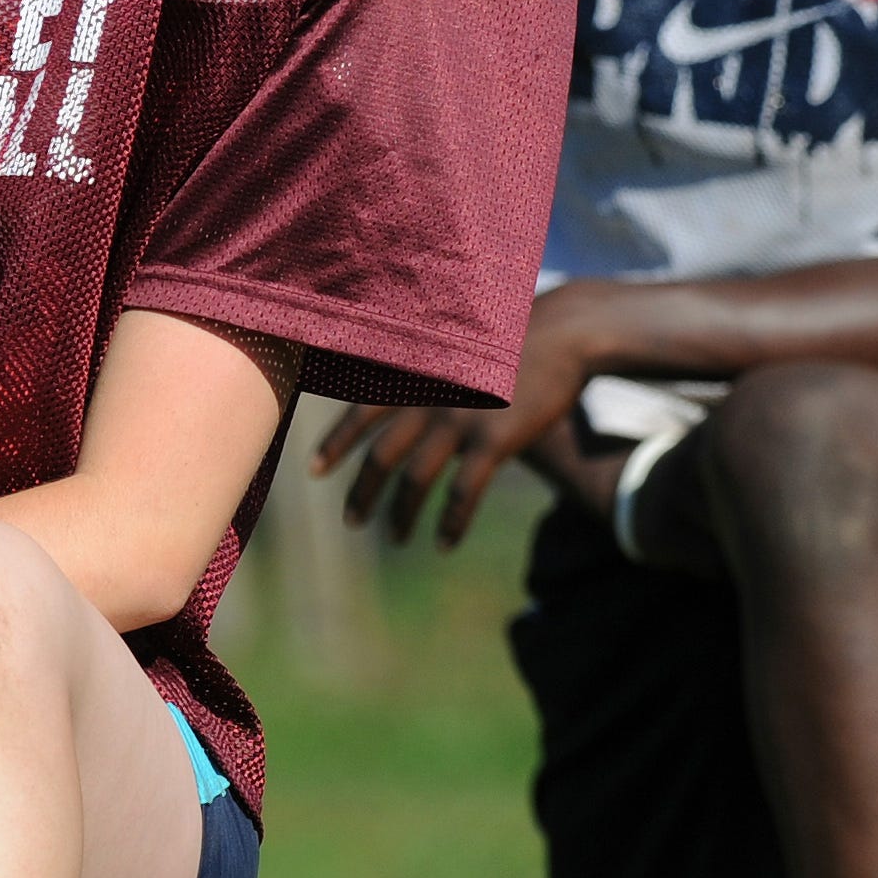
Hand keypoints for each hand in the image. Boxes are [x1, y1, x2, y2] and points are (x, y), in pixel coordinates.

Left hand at [312, 287, 601, 546]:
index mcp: (416, 374)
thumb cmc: (510, 341)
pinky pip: (462, 493)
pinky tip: (444, 544)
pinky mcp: (494, 440)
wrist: (562, 333)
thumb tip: (397, 393)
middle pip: (382, 455)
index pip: (361, 411)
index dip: (336, 443)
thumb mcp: (456, 347)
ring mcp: (459, 419)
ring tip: (396, 538)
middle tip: (351, 521)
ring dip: (401, 515)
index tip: (314, 471)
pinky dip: (450, 524)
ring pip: (416, 480)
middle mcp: (429, 397)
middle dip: (363, 493)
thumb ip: (425, 373)